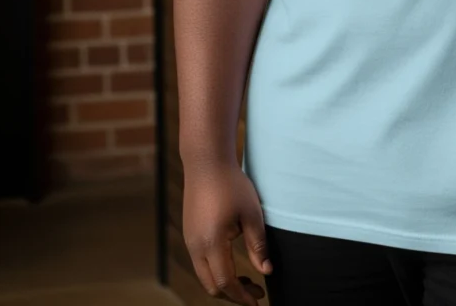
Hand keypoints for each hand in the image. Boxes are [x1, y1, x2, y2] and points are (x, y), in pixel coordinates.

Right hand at [182, 161, 271, 304]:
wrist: (206, 163)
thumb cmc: (232, 185)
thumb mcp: (251, 214)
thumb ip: (257, 246)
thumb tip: (266, 271)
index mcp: (212, 244)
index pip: (226, 282)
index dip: (242, 295)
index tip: (258, 300)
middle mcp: (195, 247)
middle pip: (211, 286)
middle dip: (233, 294)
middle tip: (256, 291)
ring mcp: (189, 241)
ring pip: (204, 276)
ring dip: (224, 283)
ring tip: (247, 278)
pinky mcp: (189, 234)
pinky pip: (200, 263)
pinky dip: (215, 270)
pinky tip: (232, 263)